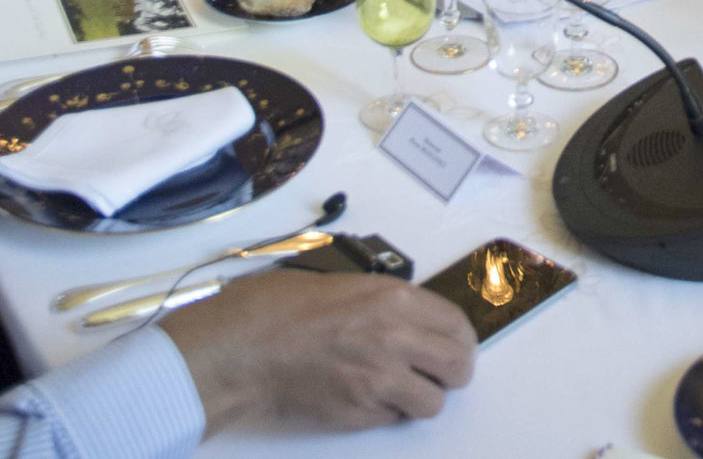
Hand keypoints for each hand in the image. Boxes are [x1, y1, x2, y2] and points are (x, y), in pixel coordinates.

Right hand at [162, 261, 476, 433]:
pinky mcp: (359, 413)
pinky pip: (393, 418)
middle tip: (440, 372)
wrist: (242, 348)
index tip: (455, 344)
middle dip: (453, 370)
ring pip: (433, 401)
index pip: (457, 324)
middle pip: (458, 366)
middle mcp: (395, 339)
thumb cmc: (277, 310)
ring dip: (421, 396)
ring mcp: (379, 380)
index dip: (461, 338)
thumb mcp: (343, 284)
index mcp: (393, 300)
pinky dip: (386, 411)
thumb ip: (385, 301)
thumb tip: (410, 316)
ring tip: (401, 388)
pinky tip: (365, 395)